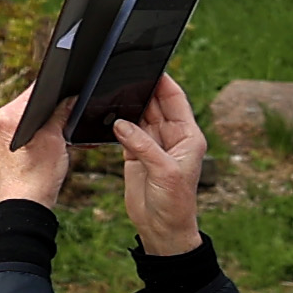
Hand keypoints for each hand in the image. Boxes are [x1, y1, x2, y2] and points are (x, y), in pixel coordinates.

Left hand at [0, 87, 72, 210]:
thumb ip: (61, 113)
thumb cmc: (37, 177)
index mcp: (6, 117)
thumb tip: (70, 98)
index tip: (70, 92)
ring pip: (25, 113)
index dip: (56, 90)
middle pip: (29, 101)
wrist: (24, 203)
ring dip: (42, 118)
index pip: (34, 91)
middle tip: (66, 117)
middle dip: (49, 106)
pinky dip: (34, 128)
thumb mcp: (56, 140)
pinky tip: (45, 139)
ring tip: (54, 133)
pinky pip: (20, 124)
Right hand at [110, 74, 206, 252]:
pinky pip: (124, 131)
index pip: (175, 100)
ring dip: (126, 105)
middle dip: (141, 89)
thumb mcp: (164, 171)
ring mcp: (152, 144)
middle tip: (121, 73)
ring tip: (110, 88)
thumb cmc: (175, 202)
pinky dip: (115, 122)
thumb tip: (121, 123)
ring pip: (138, 115)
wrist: (162, 228)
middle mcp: (171, 137)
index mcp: (188, 136)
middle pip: (155, 103)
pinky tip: (104, 112)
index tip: (149, 65)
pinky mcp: (135, 154)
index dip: (163, 82)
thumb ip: (143, 145)